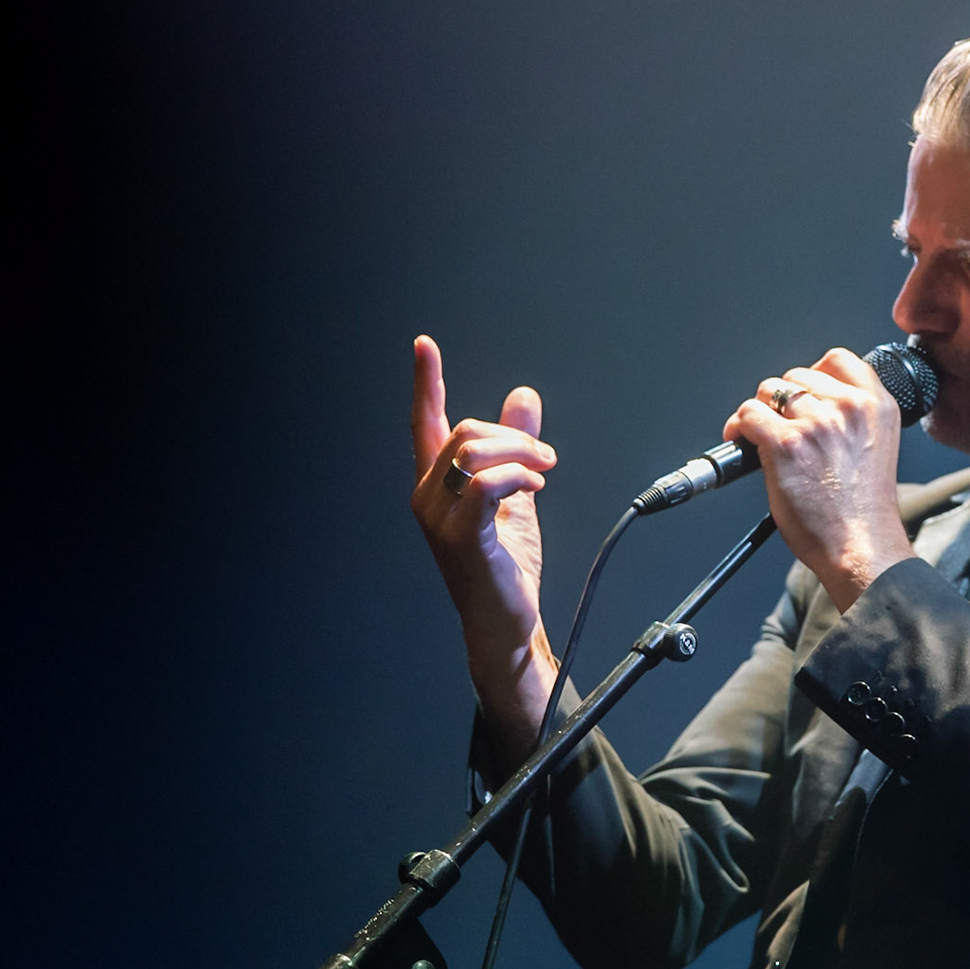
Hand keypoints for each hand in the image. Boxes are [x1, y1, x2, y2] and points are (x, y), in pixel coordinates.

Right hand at [410, 335, 558, 744]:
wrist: (505, 622)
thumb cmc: (505, 566)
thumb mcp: (516, 493)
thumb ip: (516, 445)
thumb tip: (523, 396)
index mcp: (438, 485)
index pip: (427, 423)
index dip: (425, 383)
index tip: (423, 346)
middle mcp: (429, 497)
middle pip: (465, 431)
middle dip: (514, 435)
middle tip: (546, 457)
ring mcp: (440, 519)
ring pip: (475, 452)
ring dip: (523, 453)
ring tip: (545, 471)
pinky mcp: (462, 538)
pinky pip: (487, 485)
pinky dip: (519, 475)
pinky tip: (537, 485)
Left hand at [726, 348, 915, 611]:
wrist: (861, 547)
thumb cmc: (864, 511)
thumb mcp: (876, 448)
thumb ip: (852, 419)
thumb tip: (809, 405)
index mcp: (876, 406)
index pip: (837, 359)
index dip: (812, 373)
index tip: (802, 392)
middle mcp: (849, 407)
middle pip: (797, 375)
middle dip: (782, 399)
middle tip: (778, 425)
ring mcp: (816, 423)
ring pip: (769, 391)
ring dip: (760, 412)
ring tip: (759, 434)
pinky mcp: (786, 443)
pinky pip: (749, 415)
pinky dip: (739, 427)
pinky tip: (742, 441)